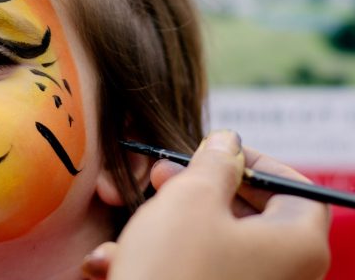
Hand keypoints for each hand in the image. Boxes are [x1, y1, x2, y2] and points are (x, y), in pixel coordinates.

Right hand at [82, 130, 330, 279]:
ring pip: (210, 245)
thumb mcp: (190, 198)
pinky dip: (156, 260)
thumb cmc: (172, 268)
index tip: (213, 154)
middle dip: (196, 190)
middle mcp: (285, 275)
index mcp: (298, 245)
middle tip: (159, 176)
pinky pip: (193, 274)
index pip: (297, 189)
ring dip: (162, 227)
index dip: (255, 162)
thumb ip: (214, 162)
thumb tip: (227, 142)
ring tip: (126, 221)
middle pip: (249, 215)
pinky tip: (110, 262)